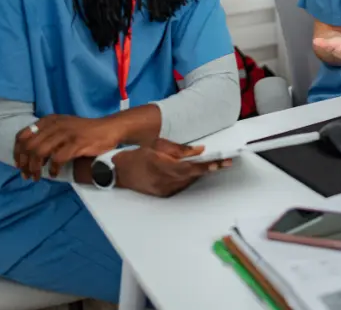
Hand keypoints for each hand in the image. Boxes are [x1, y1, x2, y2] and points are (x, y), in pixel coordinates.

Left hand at [15, 115, 121, 180]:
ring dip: (36, 168)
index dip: (17, 152)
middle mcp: (55, 125)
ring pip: (40, 153)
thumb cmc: (85, 131)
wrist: (109, 129)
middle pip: (29, 146)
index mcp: (49, 120)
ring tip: (38, 177)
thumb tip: (29, 155)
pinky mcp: (76, 143)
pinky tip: (54, 173)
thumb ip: (47, 135)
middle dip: (25, 164)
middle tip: (27, 175)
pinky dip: (53, 169)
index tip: (19, 165)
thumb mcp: (63, 127)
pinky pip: (57, 159)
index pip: (22, 136)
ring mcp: (66, 133)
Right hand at [114, 140, 231, 196]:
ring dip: (199, 174)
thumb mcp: (158, 145)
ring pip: (188, 182)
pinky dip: (187, 180)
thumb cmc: (136, 154)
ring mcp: (163, 189)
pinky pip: (180, 187)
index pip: (192, 167)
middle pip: (193, 176)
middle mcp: (165, 180)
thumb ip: (180, 149)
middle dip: (209, 169)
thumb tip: (199, 150)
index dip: (209, 165)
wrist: (116, 171)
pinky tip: (192, 174)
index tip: (223, 163)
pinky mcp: (161, 194)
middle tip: (224, 163)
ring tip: (211, 166)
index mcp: (164, 165)